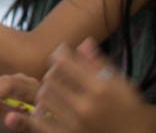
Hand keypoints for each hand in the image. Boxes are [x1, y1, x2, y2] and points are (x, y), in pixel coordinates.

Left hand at [23, 39, 153, 132]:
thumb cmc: (128, 107)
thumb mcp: (119, 83)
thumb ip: (99, 63)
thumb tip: (84, 42)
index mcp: (99, 89)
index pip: (63, 63)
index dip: (59, 54)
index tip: (62, 55)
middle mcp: (86, 106)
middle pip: (50, 78)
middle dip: (53, 72)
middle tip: (59, 74)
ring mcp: (75, 124)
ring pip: (43, 97)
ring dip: (47, 90)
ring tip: (56, 90)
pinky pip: (39, 120)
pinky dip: (40, 111)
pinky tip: (49, 108)